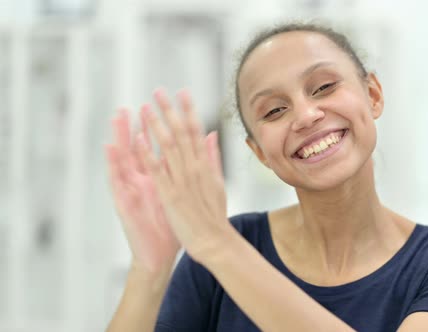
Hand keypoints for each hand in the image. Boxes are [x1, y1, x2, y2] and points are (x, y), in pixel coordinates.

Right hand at [105, 107, 179, 276]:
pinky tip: (110, 147)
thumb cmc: (170, 227)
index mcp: (158, 179)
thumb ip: (185, 174)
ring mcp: (131, 191)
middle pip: (139, 149)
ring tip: (118, 116)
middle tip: (135, 104)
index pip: (158, 149)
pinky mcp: (124, 203)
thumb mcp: (180, 196)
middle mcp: (142, 182)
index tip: (164, 106)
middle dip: (137, 126)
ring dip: (121, 137)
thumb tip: (196, 156)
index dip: (160, 128)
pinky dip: (114, 163)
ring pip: (124, 160)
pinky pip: (117, 181)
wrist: (159, 256)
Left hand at [136, 89, 229, 263]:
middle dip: (169, 111)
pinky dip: (148, 154)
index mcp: (205, 165)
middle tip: (159, 91)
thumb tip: (212, 134)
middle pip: (181, 133)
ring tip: (145, 107)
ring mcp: (182, 181)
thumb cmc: (215, 214)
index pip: (196, 131)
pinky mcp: (170, 195)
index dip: (189, 110)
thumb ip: (212, 157)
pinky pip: (157, 171)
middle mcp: (194, 168)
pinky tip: (138, 139)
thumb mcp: (218, 182)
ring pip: (168, 147)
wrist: (215, 241)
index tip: (182, 92)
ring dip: (156, 125)